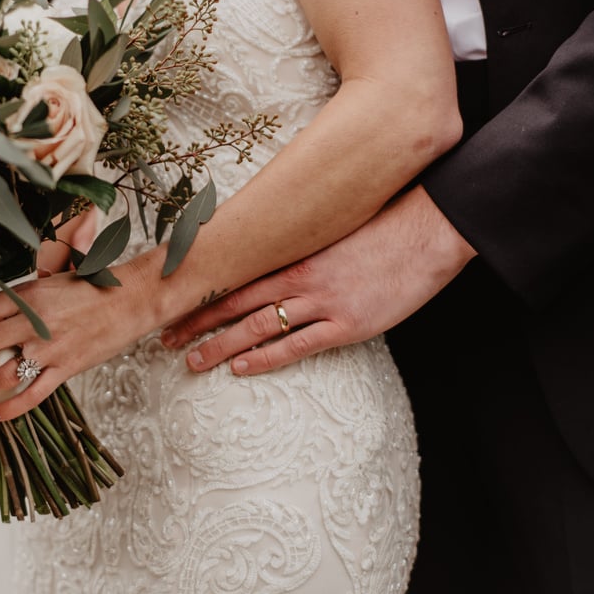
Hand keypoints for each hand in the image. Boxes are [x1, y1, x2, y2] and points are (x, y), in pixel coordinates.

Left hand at [0, 211, 100, 402]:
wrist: (133, 298)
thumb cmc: (92, 286)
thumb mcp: (50, 279)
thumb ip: (20, 295)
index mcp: (28, 295)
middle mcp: (35, 322)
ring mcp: (51, 349)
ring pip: (0, 375)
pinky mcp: (67, 369)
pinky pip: (33, 395)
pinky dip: (10, 409)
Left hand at [160, 187, 475, 374]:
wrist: (428, 231)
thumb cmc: (384, 225)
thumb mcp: (334, 228)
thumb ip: (302, 243)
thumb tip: (273, 250)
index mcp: (295, 250)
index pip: (235, 274)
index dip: (202, 291)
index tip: (173, 301)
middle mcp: (300, 276)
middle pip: (235, 302)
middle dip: (197, 321)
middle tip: (164, 338)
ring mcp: (323, 302)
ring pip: (258, 327)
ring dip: (220, 345)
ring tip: (192, 361)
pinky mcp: (347, 324)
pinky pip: (297, 346)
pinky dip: (265, 359)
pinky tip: (240, 368)